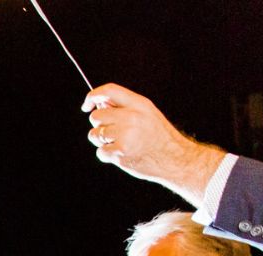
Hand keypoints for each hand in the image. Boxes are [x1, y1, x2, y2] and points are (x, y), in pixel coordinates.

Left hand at [83, 85, 226, 197]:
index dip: (93, 96)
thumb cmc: (159, 137)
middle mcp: (132, 117)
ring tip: (119, 143)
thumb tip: (98, 103)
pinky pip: (100, 152)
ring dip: (102, 141)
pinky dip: (107, 155)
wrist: (175, 158)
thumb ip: (124, 107)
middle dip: (99, 125)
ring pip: (95, 134)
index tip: (87, 105)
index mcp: (139, 104)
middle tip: (114, 132)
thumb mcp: (147, 113)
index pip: (109, 91)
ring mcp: (126, 135)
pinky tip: (122, 154)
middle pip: (96, 116)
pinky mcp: (121, 152)